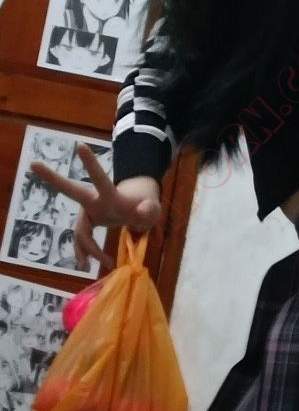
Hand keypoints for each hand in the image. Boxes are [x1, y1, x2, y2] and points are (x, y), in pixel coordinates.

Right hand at [30, 143, 161, 270]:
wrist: (138, 208)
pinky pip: (82, 241)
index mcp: (111, 194)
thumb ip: (150, 210)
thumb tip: (142, 213)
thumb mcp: (153, 207)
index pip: (100, 178)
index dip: (91, 164)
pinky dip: (85, 253)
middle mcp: (95, 200)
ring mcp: (90, 212)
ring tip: (87, 265)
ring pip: (79, 231)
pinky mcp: (89, 224)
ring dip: (86, 249)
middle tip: (33, 164)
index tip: (81, 145)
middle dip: (53, 178)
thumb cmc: (145, 204)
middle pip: (71, 190)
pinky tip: (84, 265)